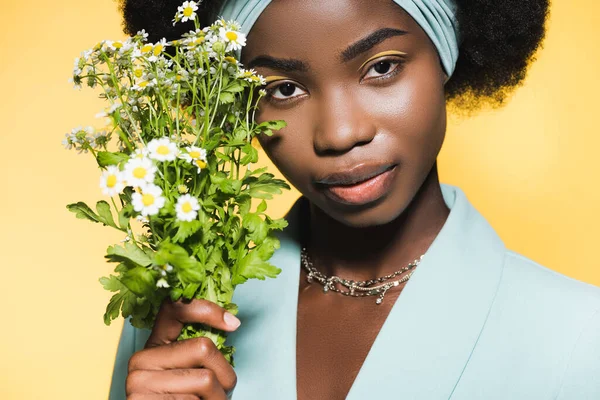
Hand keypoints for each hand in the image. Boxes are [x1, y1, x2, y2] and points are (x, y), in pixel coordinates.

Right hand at [125, 298, 240, 398]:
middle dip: (225, 373)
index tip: (234, 324)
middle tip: (222, 392)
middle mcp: (140, 360)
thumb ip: (197, 352)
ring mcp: (139, 383)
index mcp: (153, 345)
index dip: (207, 309)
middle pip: (203, 347)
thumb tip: (231, 324)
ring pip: (206, 379)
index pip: (175, 308)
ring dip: (219, 398)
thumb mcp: (188, 373)